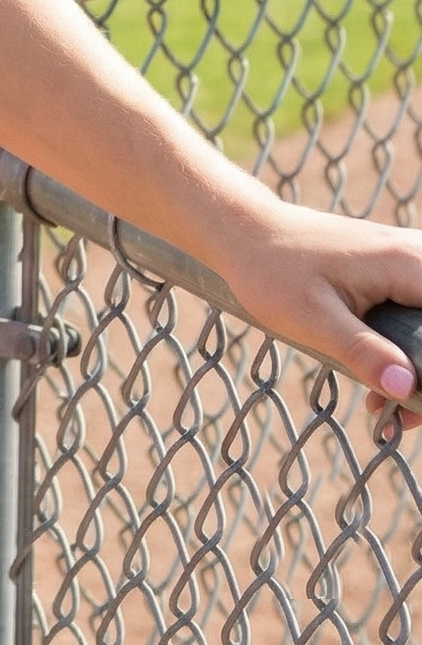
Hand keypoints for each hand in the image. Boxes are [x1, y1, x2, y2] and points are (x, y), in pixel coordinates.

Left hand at [210, 202, 421, 422]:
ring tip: (386, 409)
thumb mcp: (311, 316)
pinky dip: (405, 352)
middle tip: (398, 416)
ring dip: (418, 370)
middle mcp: (415, 257)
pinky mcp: (393, 272)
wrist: (241, 231)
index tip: (413, 401)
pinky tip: (380, 382)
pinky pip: (416, 317)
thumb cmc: (270, 267)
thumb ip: (361, 351)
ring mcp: (405, 262)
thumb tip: (407, 388)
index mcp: (406, 264)